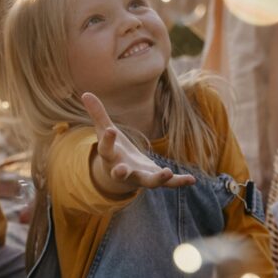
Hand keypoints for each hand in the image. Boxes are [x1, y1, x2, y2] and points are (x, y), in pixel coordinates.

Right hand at [80, 92, 195, 193]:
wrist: (121, 176)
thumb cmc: (113, 150)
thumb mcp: (104, 131)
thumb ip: (98, 114)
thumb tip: (85, 93)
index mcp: (111, 157)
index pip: (106, 149)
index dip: (107, 140)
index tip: (110, 130)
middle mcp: (124, 170)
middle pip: (121, 174)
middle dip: (121, 173)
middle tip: (122, 170)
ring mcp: (140, 177)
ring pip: (148, 182)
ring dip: (158, 179)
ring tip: (167, 172)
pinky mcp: (154, 179)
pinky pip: (168, 184)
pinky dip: (179, 182)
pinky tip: (192, 179)